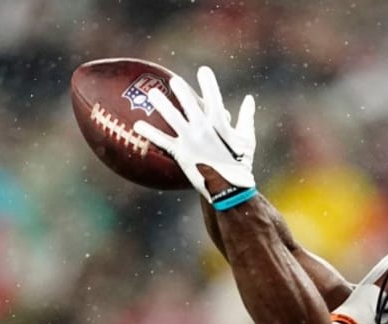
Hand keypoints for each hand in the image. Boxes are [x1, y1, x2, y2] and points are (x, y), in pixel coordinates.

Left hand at [133, 65, 255, 201]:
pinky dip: (149, 132)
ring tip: (152, 93)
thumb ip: (246, 117)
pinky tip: (137, 125)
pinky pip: (162, 140)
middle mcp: (204, 129)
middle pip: (190, 104)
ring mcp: (191, 141)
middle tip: (174, 81)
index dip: (208, 82)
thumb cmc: (241, 164)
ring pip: (172, 117)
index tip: (203, 70)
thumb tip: (250, 99)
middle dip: (182, 91)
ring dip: (161, 104)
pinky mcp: (181, 153)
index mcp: (221, 124)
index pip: (214, 98)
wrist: (229, 190)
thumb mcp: (248, 140)